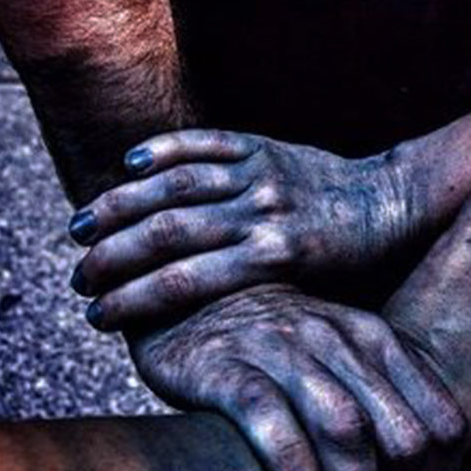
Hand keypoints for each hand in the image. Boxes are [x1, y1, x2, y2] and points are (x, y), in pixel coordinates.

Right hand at [67, 130, 411, 329]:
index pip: (183, 281)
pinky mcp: (265, 147)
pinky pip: (207, 142)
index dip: (131, 300)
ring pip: (176, 186)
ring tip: (81, 227)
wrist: (392, 200)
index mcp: (273, 259)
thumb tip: (196, 329)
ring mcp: (261, 174)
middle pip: (168, 232)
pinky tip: (130, 164)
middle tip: (79, 276)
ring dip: (121, 205)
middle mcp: (262, 214)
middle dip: (112, 256)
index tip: (96, 317)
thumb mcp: (311, 292)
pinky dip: (165, 150)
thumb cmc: (353, 262)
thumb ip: (258, 302)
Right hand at [127, 286, 466, 470]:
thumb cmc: (279, 347)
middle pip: (403, 437)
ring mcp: (284, 348)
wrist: (192, 304)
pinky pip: (271, 421)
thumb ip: (384, 398)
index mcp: (378, 339)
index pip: (444, 424)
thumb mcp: (343, 355)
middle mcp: (339, 339)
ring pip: (346, 431)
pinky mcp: (228, 366)